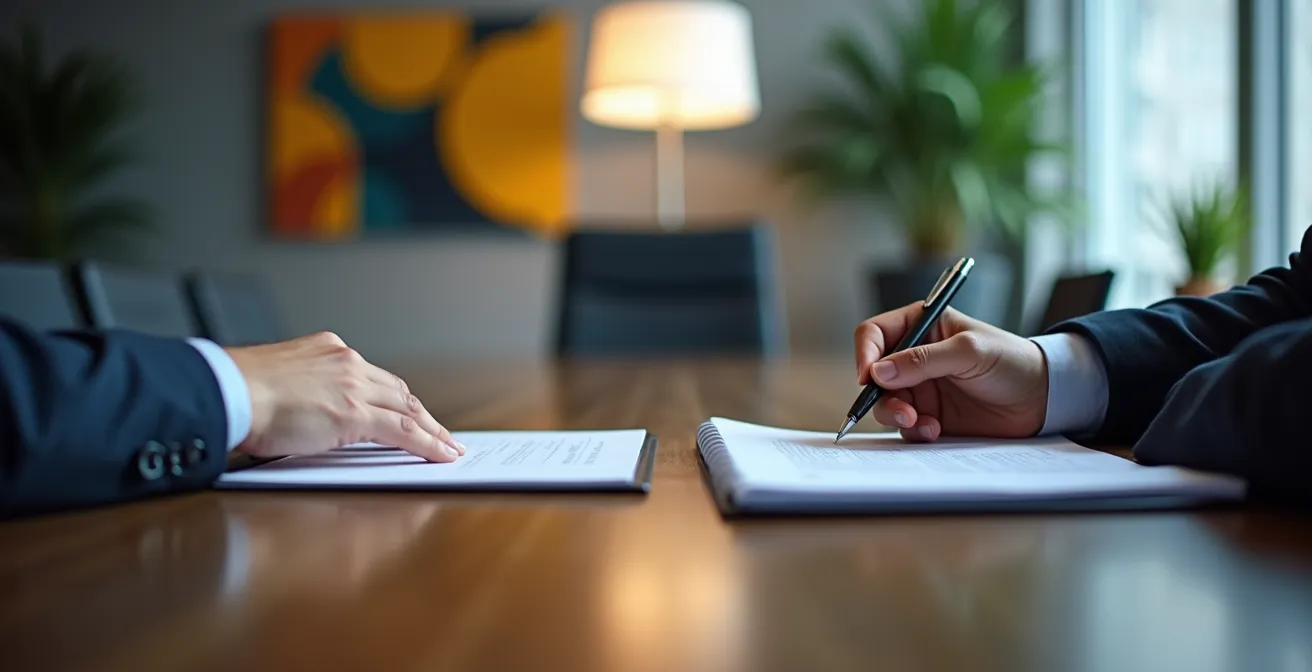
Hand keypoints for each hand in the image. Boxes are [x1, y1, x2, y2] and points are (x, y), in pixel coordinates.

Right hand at [225, 332, 464, 461]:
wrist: (225, 392)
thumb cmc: (233, 393)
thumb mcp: (273, 382)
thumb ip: (297, 392)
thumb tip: (301, 414)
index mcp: (326, 350)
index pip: (372, 376)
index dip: (394, 397)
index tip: (407, 410)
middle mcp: (346, 362)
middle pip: (398, 390)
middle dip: (421, 414)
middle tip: (439, 432)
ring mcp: (354, 386)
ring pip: (408, 410)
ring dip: (432, 431)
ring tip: (448, 448)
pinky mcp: (355, 413)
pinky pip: (404, 431)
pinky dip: (427, 444)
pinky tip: (441, 454)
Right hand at [854, 304, 1048, 441]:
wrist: (1042, 399)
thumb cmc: (1011, 361)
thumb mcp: (969, 351)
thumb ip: (923, 359)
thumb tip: (880, 371)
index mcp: (920, 327)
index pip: (875, 334)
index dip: (865, 353)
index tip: (869, 376)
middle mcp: (913, 357)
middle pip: (874, 374)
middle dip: (880, 394)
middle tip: (901, 409)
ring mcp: (920, 388)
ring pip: (886, 402)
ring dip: (895, 414)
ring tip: (920, 422)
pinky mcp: (929, 415)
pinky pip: (906, 425)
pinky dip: (914, 430)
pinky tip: (935, 430)